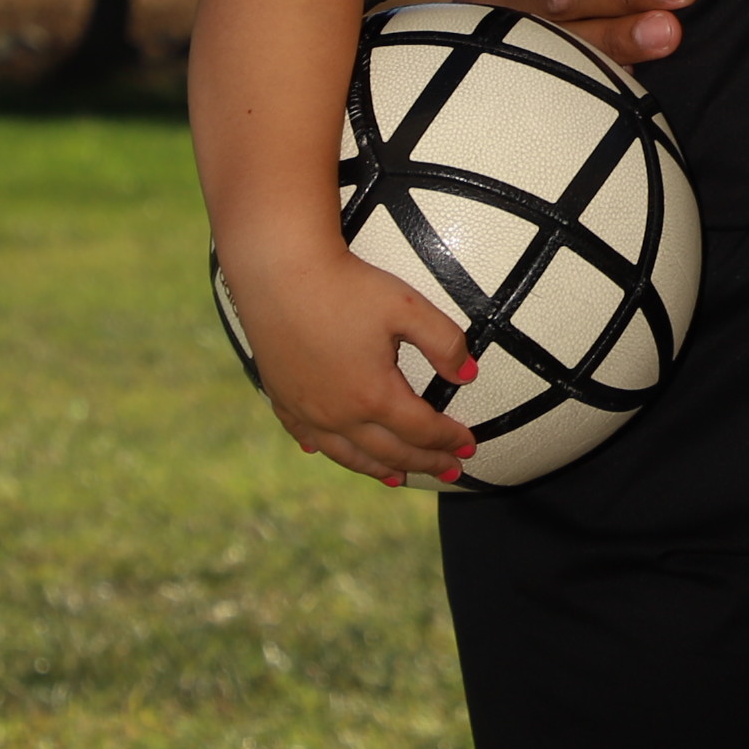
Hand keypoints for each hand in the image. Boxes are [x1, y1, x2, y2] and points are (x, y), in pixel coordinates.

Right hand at [226, 237, 481, 489]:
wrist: (278, 270)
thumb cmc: (346, 285)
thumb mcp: (407, 306)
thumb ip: (445, 341)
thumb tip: (469, 374)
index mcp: (374, 395)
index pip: (422, 430)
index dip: (449, 439)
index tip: (470, 445)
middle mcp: (339, 414)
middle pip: (390, 452)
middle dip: (424, 463)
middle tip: (449, 471)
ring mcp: (306, 409)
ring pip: (348, 454)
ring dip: (378, 469)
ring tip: (397, 478)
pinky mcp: (280, 396)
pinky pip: (305, 435)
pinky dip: (324, 449)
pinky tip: (324, 450)